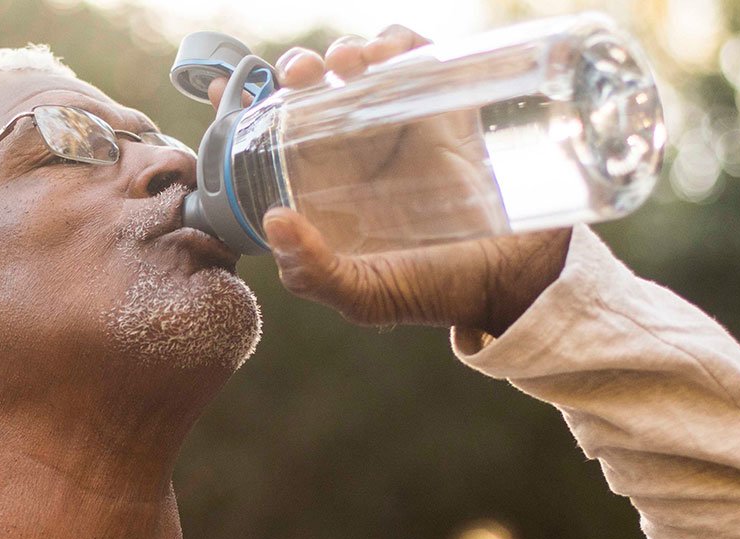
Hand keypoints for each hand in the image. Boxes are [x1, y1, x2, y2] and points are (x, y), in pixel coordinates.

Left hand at [208, 26, 571, 335]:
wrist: (514, 278)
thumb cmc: (434, 288)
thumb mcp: (365, 295)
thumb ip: (314, 273)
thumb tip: (274, 221)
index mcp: (324, 184)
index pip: (274, 132)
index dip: (247, 103)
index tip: (225, 87)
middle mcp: (356, 147)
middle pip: (314, 87)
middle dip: (297, 67)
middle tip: (298, 76)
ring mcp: (400, 122)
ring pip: (360, 63)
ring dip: (344, 49)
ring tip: (348, 64)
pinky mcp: (444, 104)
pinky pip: (414, 55)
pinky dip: (396, 41)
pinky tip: (386, 55)